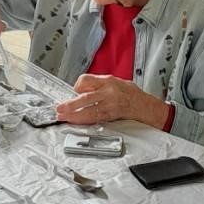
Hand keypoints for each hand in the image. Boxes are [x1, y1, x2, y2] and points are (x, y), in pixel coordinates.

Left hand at [56, 74, 170, 129]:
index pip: (86, 81)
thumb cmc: (130, 93)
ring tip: (64, 117)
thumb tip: (83, 90)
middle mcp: (108, 93)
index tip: (75, 90)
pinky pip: (95, 118)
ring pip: (88, 111)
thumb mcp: (115, 81)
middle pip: (85, 98)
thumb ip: (99, 85)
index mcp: (107, 81)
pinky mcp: (111, 115)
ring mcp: (109, 105)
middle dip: (70, 104)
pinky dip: (84, 120)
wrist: (144, 105)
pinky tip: (77, 121)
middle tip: (60, 108)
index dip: (78, 86)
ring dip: (74, 115)